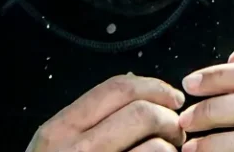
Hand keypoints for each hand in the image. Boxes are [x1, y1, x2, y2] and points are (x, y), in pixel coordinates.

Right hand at [26, 73, 186, 151]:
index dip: (154, 87)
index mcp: (60, 129)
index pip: (117, 87)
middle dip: (170, 118)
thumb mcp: (58, 145)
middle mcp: (74, 149)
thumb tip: (143, 91)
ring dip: (172, 148)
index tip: (173, 97)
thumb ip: (90, 120)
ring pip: (156, 146)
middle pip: (141, 112)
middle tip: (176, 131)